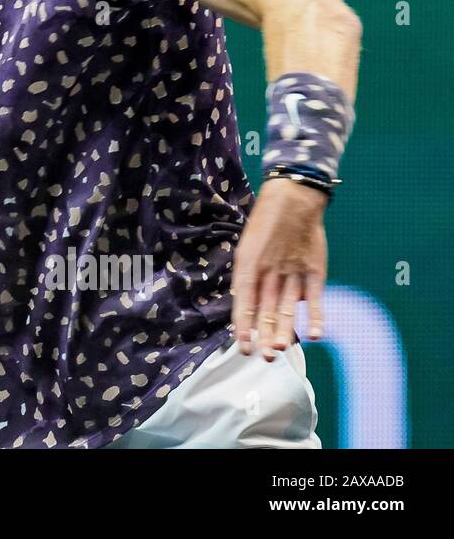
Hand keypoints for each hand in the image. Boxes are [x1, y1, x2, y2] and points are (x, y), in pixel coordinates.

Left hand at [231, 178, 327, 359]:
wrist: (292, 200)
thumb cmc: (265, 225)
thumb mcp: (246, 248)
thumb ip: (247, 277)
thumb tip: (246, 304)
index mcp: (249, 266)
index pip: (244, 302)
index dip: (243, 326)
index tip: (242, 346)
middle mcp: (270, 271)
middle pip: (267, 310)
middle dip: (264, 336)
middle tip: (263, 357)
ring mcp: (293, 272)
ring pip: (289, 308)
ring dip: (285, 332)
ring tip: (279, 351)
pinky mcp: (314, 271)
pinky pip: (315, 298)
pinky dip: (317, 316)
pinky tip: (316, 335)